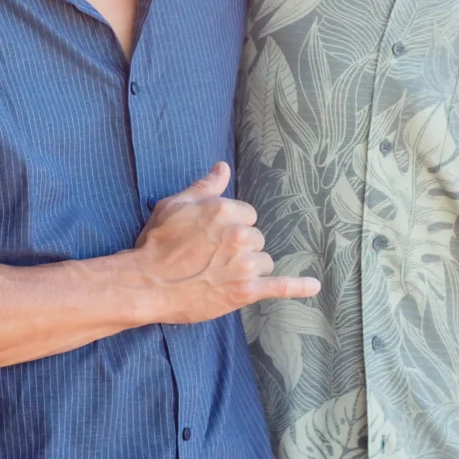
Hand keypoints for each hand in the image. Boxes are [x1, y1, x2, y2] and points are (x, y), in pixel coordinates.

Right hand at [132, 164, 320, 322]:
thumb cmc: (156, 244)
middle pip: (257, 239)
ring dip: (250, 268)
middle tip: (214, 259)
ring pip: (264, 262)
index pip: (248, 215)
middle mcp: (238, 235)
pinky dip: (297, 287)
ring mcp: (243, 264)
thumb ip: (205, 187)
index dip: (234, 227)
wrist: (145, 284)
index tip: (215, 239)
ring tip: (221, 276)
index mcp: (223, 210)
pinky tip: (313, 286)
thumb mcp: (174, 205)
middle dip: (241, 248)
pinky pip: (279, 286)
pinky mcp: (245, 291)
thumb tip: (223, 167)